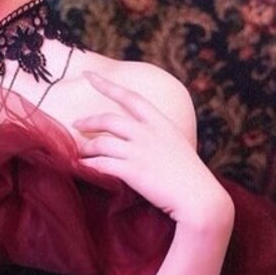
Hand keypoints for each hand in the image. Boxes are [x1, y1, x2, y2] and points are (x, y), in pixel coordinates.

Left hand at [74, 72, 231, 230]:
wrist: (199, 198)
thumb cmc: (190, 176)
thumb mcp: (177, 146)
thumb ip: (158, 137)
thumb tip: (141, 138)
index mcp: (161, 123)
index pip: (130, 97)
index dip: (107, 85)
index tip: (88, 75)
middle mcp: (148, 133)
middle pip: (109, 119)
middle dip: (89, 120)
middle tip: (76, 123)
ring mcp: (139, 152)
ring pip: (101, 143)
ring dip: (85, 147)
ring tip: (78, 152)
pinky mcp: (132, 171)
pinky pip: (101, 164)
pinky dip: (88, 164)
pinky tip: (82, 166)